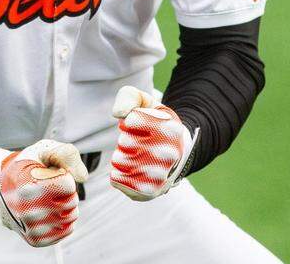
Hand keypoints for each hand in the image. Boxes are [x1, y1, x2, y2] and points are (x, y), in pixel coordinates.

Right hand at [0, 139, 87, 246]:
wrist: (2, 186)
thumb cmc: (27, 166)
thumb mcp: (43, 150)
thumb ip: (66, 154)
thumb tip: (82, 177)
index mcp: (27, 188)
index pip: (68, 185)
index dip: (62, 175)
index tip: (47, 174)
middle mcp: (27, 212)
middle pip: (71, 202)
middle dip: (66, 191)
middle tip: (49, 186)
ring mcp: (31, 228)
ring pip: (71, 217)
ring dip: (66, 206)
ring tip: (48, 198)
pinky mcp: (36, 240)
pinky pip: (67, 231)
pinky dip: (64, 220)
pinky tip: (50, 212)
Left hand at [108, 86, 197, 200]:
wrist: (174, 155)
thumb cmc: (155, 125)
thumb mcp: (146, 103)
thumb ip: (130, 96)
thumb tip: (118, 114)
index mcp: (172, 129)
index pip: (131, 120)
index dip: (130, 121)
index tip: (140, 125)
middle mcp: (169, 155)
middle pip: (124, 141)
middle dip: (126, 139)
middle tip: (139, 142)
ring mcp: (160, 177)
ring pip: (118, 160)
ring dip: (121, 155)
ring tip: (136, 155)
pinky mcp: (147, 192)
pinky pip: (116, 178)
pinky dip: (118, 171)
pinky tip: (131, 169)